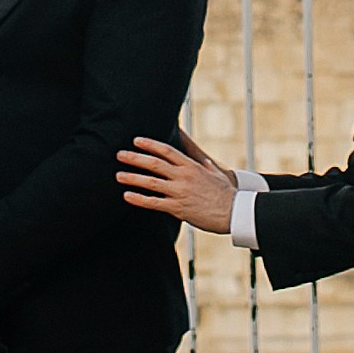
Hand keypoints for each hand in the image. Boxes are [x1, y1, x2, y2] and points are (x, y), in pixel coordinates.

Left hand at [115, 136, 237, 233]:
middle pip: (154, 164)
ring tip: (118, 175)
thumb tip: (199, 154)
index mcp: (191, 166)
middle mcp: (183, 176)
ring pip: (150, 182)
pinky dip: (139, 199)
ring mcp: (180, 192)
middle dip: (135, 158)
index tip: (136, 140)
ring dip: (132, 178)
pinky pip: (154, 202)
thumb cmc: (226, 192)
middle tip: (119, 154)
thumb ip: (202, 162)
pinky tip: (127, 196)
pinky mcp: (178, 208)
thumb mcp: (215, 171)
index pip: (166, 151)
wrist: (235, 212)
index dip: (150, 144)